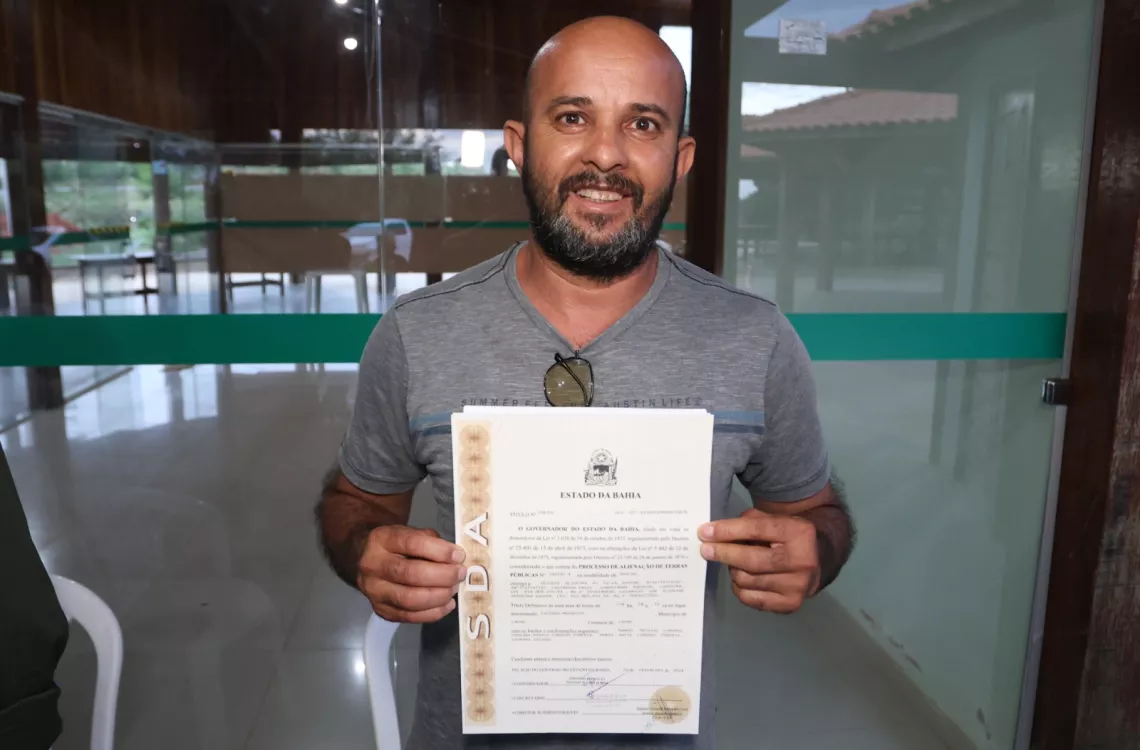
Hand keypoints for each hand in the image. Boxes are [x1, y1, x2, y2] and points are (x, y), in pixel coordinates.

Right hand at [358, 525, 466, 622]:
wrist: (367, 559)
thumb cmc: (397, 546)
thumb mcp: (411, 533)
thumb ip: (432, 542)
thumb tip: (456, 558)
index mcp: (382, 539)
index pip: (412, 543)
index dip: (439, 551)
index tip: (459, 556)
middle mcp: (373, 565)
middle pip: (411, 574)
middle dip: (442, 576)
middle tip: (460, 574)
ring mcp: (374, 590)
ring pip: (409, 599)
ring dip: (439, 596)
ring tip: (454, 589)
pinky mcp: (381, 610)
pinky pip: (409, 616)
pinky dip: (433, 613)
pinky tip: (447, 604)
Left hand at [698, 508, 819, 613]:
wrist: (820, 558)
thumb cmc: (788, 535)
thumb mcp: (774, 519)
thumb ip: (748, 522)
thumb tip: (713, 533)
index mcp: (799, 533)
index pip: (756, 530)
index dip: (727, 531)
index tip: (704, 532)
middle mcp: (802, 561)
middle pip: (751, 560)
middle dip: (724, 553)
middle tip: (705, 549)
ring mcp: (798, 586)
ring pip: (747, 580)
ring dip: (733, 570)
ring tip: (733, 562)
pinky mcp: (790, 604)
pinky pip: (751, 599)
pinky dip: (740, 588)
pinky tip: (742, 578)